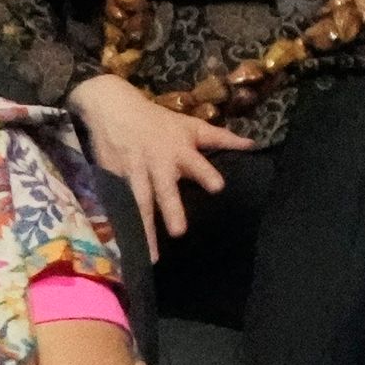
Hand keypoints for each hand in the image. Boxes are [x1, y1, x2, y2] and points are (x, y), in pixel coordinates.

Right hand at [68, 73, 251, 261]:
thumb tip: (253, 144)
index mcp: (178, 151)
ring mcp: (132, 174)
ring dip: (144, 229)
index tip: (217, 187)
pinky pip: (117, 205)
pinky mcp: (112, 180)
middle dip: (171, 209)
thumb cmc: (157, 121)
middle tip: (179, 232)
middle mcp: (156, 165)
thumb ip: (220, 138)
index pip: (195, 163)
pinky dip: (119, 224)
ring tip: (150, 254)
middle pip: (164, 191)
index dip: (206, 174)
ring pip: (139, 204)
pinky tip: (122, 245)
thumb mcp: (190, 126)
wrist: (112, 110)